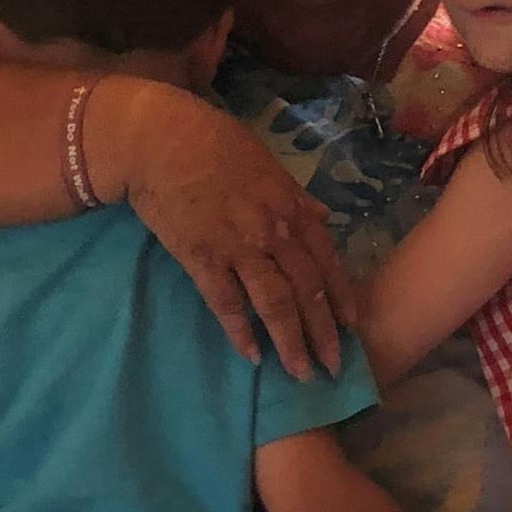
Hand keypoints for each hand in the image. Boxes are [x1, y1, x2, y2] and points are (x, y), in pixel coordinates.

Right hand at [114, 89, 354, 378]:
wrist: (160, 138)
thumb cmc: (212, 143)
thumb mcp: (266, 164)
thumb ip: (297, 196)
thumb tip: (323, 216)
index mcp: (291, 207)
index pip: (326, 261)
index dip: (340, 297)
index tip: (351, 327)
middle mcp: (273, 230)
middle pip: (307, 290)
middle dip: (323, 332)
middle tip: (333, 367)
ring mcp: (238, 246)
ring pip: (274, 303)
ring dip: (290, 341)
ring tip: (299, 373)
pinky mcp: (202, 257)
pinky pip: (226, 303)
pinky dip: (240, 331)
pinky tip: (251, 355)